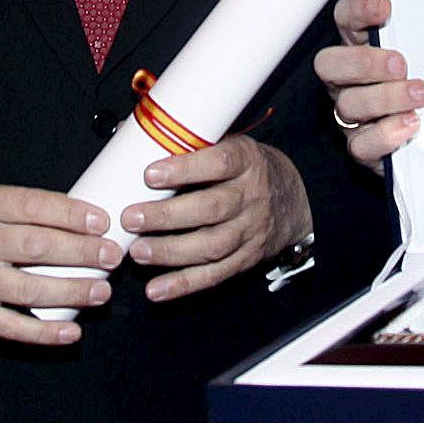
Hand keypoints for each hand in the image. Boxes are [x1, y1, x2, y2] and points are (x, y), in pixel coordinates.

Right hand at [0, 183, 117, 344]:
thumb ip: (15, 209)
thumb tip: (76, 220)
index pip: (34, 206)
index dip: (73, 215)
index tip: (102, 222)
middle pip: (39, 247)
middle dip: (83, 253)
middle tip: (112, 257)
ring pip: (31, 289)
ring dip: (74, 291)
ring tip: (101, 292)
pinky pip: (12, 327)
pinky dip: (46, 332)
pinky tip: (72, 331)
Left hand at [123, 136, 311, 301]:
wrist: (293, 200)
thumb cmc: (246, 169)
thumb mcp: (229, 145)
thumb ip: (186, 143)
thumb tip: (131, 133)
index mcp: (246, 161)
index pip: (219, 163)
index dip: (185, 169)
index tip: (150, 174)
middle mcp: (251, 196)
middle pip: (210, 209)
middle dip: (167, 216)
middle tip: (131, 217)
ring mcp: (250, 231)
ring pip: (211, 246)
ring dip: (171, 252)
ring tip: (138, 252)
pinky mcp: (246, 259)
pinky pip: (214, 275)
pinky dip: (184, 284)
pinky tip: (156, 289)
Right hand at [313, 0, 423, 170]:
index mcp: (360, 46)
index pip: (346, 19)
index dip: (357, 10)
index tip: (384, 8)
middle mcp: (348, 79)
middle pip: (331, 64)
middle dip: (364, 62)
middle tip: (400, 64)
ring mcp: (352, 113)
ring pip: (348, 104)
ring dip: (385, 98)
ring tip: (419, 95)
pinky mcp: (363, 145)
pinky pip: (361, 144)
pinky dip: (386, 134)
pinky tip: (410, 123)